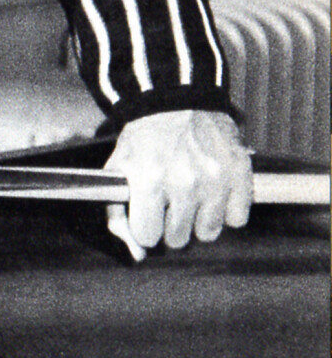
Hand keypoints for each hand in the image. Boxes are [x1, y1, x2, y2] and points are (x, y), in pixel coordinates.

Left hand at [103, 108, 251, 262]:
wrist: (175, 102)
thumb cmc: (144, 139)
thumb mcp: (118, 171)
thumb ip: (118, 216)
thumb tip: (139, 255)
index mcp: (148, 180)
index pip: (148, 236)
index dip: (147, 226)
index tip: (149, 213)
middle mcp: (183, 182)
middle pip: (179, 239)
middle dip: (172, 224)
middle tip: (171, 201)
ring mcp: (214, 180)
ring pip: (208, 233)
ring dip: (199, 219)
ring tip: (192, 195)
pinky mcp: (239, 174)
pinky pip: (237, 219)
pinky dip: (227, 210)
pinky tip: (215, 191)